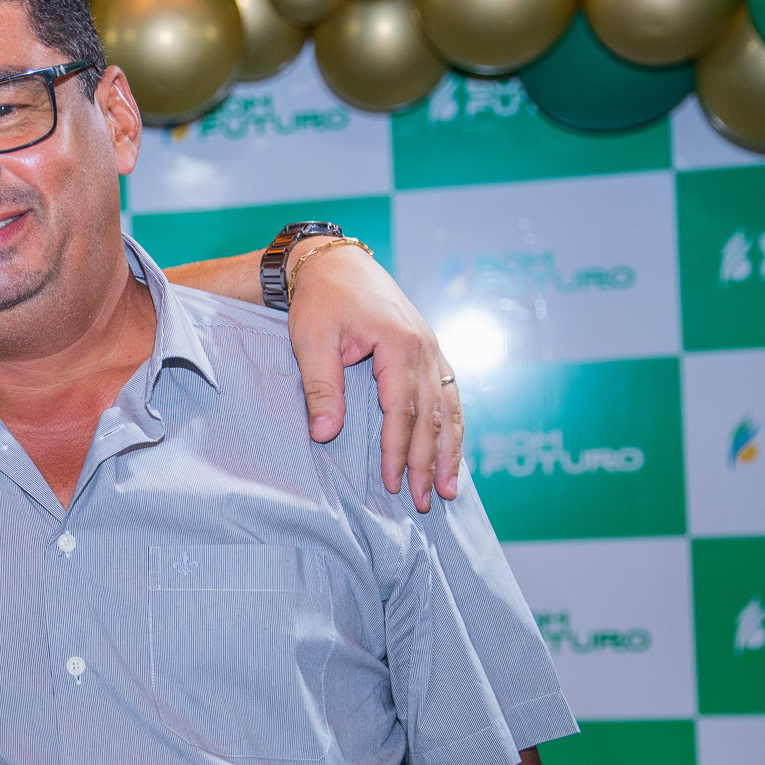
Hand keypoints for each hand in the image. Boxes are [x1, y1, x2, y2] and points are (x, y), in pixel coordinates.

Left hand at [286, 238, 460, 511]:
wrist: (334, 263)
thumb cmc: (320, 300)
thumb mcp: (311, 341)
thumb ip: (322, 388)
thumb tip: (325, 435)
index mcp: (399, 344)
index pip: (402, 410)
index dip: (398, 451)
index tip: (392, 484)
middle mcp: (425, 347)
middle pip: (431, 415)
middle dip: (428, 462)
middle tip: (423, 501)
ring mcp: (432, 348)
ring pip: (448, 408)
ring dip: (449, 450)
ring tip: (449, 489)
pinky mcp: (429, 350)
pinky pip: (448, 394)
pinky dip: (453, 426)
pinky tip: (452, 451)